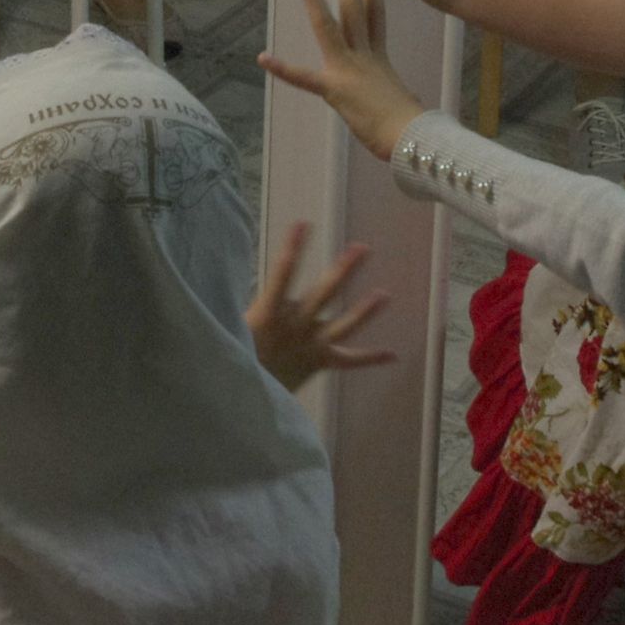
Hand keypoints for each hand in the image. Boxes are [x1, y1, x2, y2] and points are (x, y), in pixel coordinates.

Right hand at [246, 220, 390, 391]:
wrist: (244, 400)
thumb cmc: (234, 354)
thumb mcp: (231, 325)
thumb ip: (245, 307)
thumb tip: (247, 286)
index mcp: (269, 315)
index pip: (282, 274)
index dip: (292, 249)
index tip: (302, 224)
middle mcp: (296, 327)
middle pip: (324, 294)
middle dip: (343, 270)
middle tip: (362, 248)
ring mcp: (311, 345)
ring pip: (343, 327)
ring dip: (365, 310)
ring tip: (385, 295)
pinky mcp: (319, 362)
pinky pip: (348, 361)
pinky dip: (370, 358)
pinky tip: (392, 354)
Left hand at [261, 0, 425, 164]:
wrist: (411, 138)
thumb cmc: (413, 130)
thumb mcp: (407, 104)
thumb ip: (404, 97)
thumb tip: (413, 103)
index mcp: (379, 61)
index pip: (375, 17)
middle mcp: (363, 57)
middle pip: (355, 9)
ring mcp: (348, 69)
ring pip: (329, 26)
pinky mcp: (335, 89)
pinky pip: (304, 78)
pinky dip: (282, 69)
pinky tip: (263, 57)